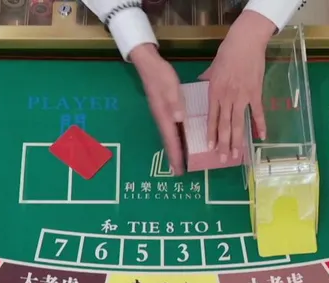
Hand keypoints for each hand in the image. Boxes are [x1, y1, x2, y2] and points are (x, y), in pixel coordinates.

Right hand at [130, 43, 185, 174]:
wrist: (148, 65)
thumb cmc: (160, 75)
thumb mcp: (170, 86)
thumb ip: (174, 102)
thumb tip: (179, 119)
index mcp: (164, 115)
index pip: (171, 140)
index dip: (175, 155)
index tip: (179, 170)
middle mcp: (162, 119)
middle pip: (168, 142)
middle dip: (173, 157)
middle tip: (178, 172)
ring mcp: (162, 115)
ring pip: (169, 136)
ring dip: (174, 149)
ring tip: (179, 161)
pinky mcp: (164, 110)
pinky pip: (170, 129)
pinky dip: (174, 138)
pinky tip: (179, 139)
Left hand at [201, 11, 275, 162]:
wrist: (246, 42)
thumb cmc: (228, 52)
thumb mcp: (212, 66)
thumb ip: (207, 78)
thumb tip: (200, 82)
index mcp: (215, 92)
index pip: (212, 118)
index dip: (211, 134)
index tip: (210, 148)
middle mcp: (227, 97)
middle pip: (225, 125)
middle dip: (224, 144)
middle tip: (223, 160)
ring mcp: (242, 97)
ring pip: (239, 123)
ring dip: (238, 141)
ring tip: (237, 155)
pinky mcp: (256, 93)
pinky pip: (258, 113)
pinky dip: (260, 125)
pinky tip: (261, 138)